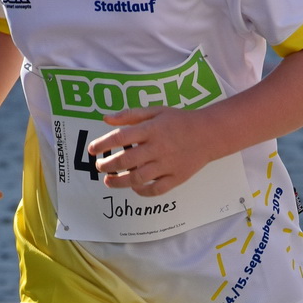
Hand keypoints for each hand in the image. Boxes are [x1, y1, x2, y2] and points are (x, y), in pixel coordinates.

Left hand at [87, 107, 211, 196]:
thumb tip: (105, 119)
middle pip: (125, 161)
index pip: (120, 137)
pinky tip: (134, 187)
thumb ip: (130, 115)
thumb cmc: (179, 121)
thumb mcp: (156, 111)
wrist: (209, 134)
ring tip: (109, 181)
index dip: (103, 144)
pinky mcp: (177, 178)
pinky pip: (156, 190)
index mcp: (151, 129)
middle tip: (100, 166)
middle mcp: (158, 148)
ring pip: (137, 178)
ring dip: (119, 181)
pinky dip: (141, 191)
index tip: (93, 150)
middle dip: (107, 165)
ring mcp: (167, 164)